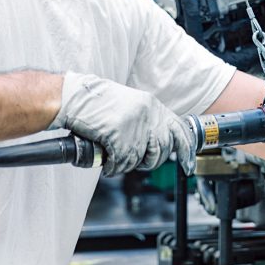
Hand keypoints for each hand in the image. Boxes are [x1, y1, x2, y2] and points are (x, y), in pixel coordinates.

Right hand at [49, 72, 194, 176]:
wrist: (75, 97)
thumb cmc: (97, 102)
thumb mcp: (131, 104)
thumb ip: (147, 119)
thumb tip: (159, 140)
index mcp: (152, 105)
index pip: (179, 129)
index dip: (186, 149)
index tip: (188, 164)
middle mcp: (147, 115)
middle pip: (161, 150)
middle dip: (150, 161)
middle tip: (134, 159)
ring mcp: (134, 127)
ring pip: (140, 160)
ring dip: (127, 164)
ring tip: (116, 157)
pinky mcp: (118, 137)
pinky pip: (122, 164)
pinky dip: (113, 167)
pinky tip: (107, 161)